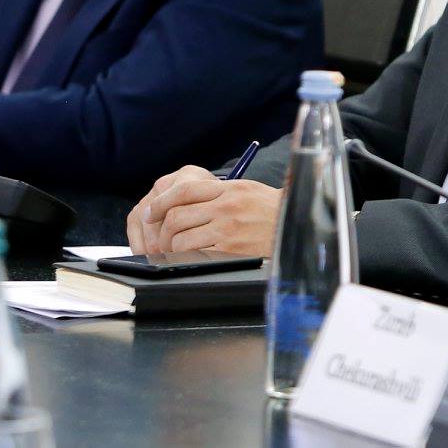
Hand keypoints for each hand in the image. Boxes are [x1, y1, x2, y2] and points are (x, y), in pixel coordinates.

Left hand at [126, 165, 280, 256]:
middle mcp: (226, 207)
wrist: (297, 228)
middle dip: (162, 229)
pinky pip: (195, 256)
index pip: (184, 190)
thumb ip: (218, 192)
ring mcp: (227, 230)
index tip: (150, 211)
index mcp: (229, 189)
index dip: (161, 202)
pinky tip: (188, 259)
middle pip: (177, 216)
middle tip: (159, 237)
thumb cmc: (271, 210)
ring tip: (174, 251)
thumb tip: (183, 199)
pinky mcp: (230, 251)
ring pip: (181, 239)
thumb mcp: (247, 190)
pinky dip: (186, 259)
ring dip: (172, 247)